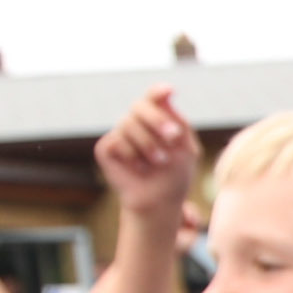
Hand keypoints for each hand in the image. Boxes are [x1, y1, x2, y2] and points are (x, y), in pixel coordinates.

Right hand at [93, 85, 201, 222]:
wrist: (160, 201)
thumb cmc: (175, 175)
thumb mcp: (186, 148)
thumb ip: (178, 122)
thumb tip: (166, 95)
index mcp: (155, 119)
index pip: (154, 97)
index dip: (158, 92)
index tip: (169, 91)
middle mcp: (135, 123)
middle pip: (139, 105)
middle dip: (157, 119)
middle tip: (173, 137)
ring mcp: (119, 134)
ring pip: (128, 123)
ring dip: (149, 144)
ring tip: (159, 161)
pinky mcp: (106, 148)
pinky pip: (117, 140)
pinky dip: (133, 154)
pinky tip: (139, 168)